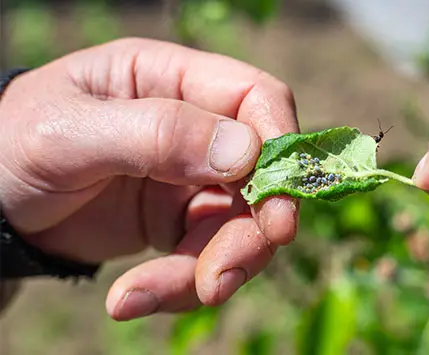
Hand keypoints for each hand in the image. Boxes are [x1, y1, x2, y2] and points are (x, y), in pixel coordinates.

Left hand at [0, 38, 299, 318]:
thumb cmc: (13, 145)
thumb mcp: (69, 133)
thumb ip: (155, 133)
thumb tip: (246, 153)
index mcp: (171, 80)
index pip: (256, 99)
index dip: (280, 146)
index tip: (278, 206)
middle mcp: (194, 127)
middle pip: (260, 175)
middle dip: (249, 232)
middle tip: (220, 279)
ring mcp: (191, 177)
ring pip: (238, 227)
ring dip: (209, 271)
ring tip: (139, 298)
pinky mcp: (179, 222)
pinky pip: (205, 258)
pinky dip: (178, 286)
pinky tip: (129, 300)